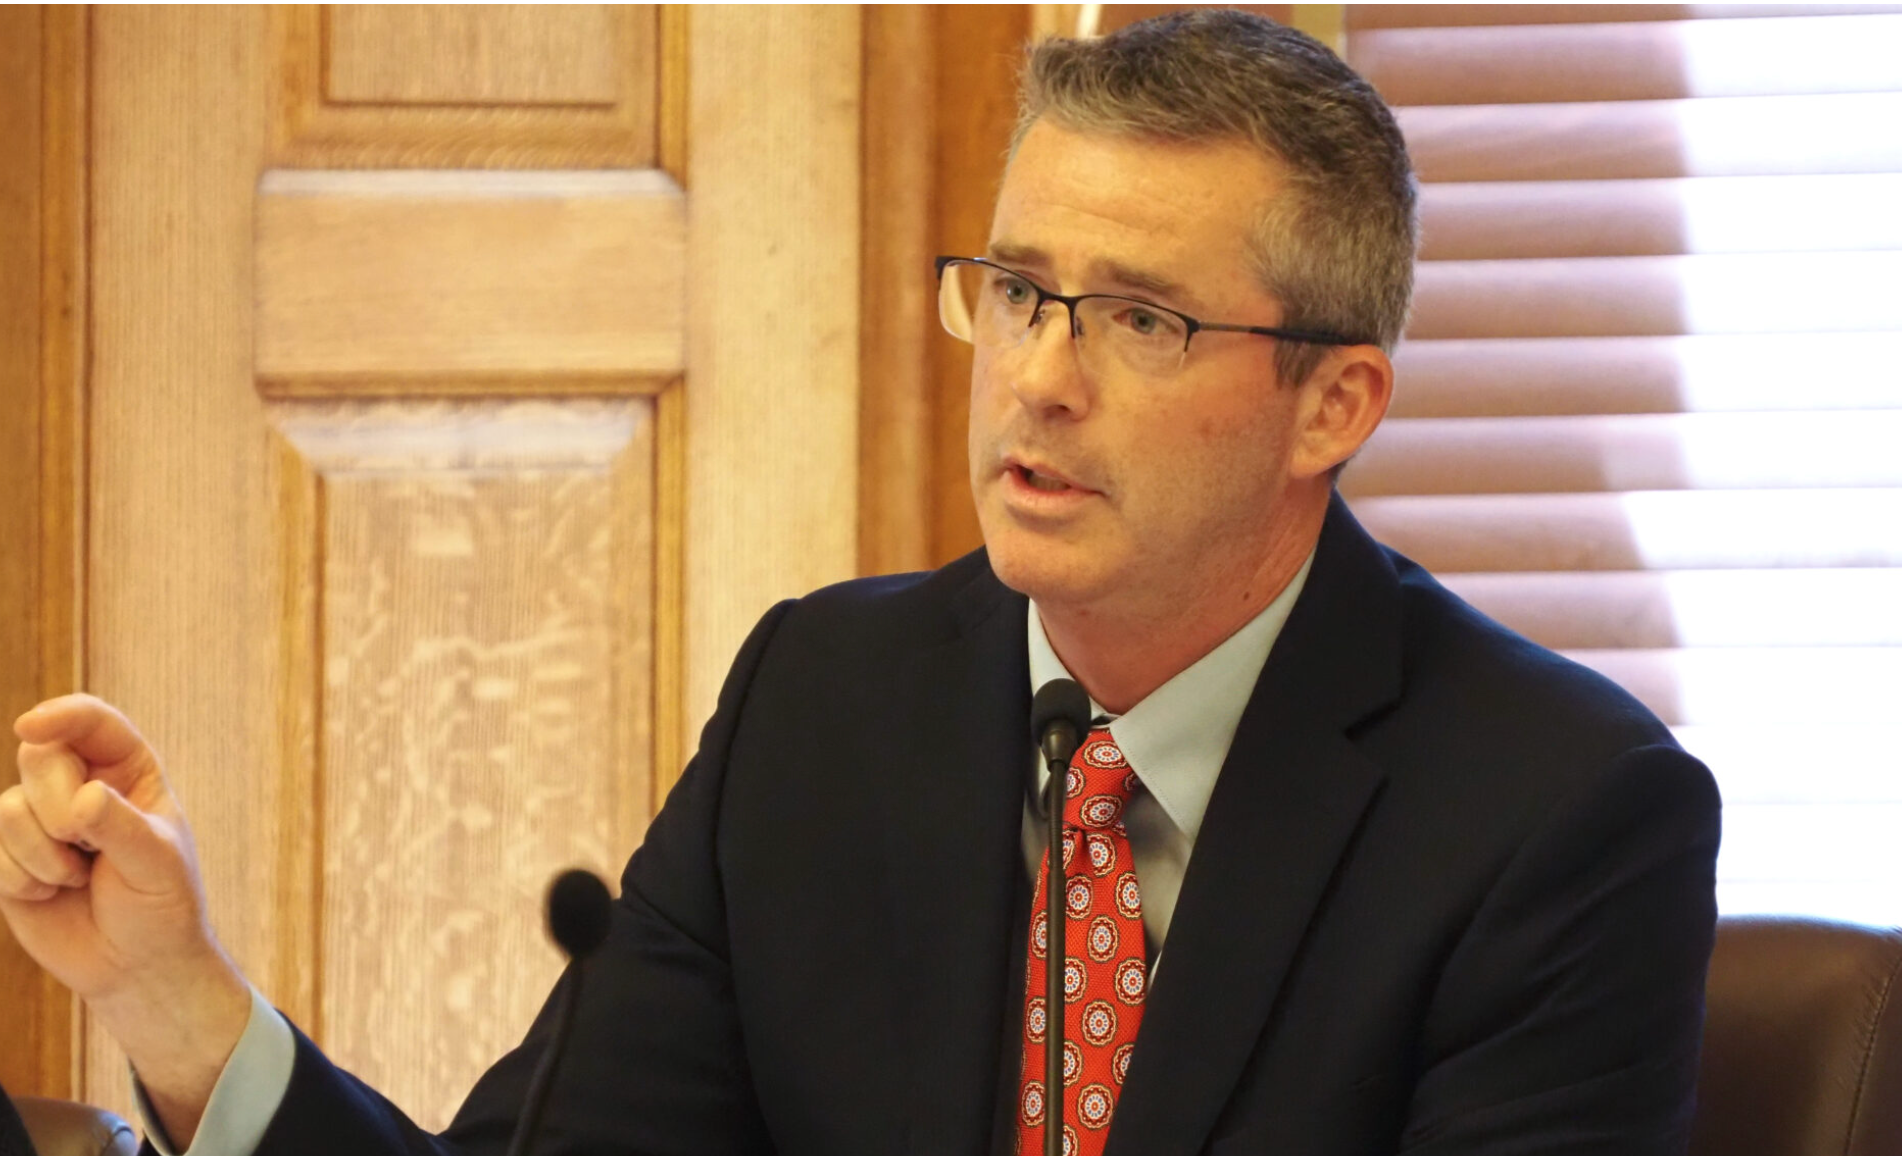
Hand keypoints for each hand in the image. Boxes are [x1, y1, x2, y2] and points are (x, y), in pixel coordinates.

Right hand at [0, 694, 249, 1145]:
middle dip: (56, 804)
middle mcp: (81, 784)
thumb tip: (84, 798)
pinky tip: (55, 893)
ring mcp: (41, 819)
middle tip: (85, 844)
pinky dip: (25, 878)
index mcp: (130, 771)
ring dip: (43, 852)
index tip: (30, 727)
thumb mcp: (157, 865)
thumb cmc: (161, 906)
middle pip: (40, 756)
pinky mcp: (12, 856)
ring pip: (9, 806)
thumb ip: (121, 828)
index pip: (93, 722)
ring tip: (78, 875)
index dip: (61, 716)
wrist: (135, 964)